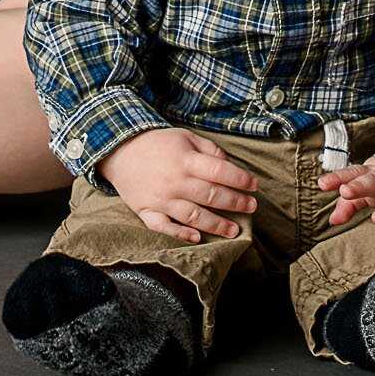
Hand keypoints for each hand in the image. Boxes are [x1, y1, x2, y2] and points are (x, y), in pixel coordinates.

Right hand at [98, 128, 258, 242]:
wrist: (119, 151)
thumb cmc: (157, 144)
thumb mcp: (185, 137)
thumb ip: (209, 150)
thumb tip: (230, 165)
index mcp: (186, 161)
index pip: (220, 172)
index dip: (240, 179)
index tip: (254, 186)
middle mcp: (175, 182)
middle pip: (211, 196)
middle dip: (235, 203)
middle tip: (252, 208)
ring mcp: (161, 199)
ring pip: (193, 216)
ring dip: (216, 224)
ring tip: (234, 230)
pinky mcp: (147, 212)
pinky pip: (163, 227)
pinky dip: (179, 234)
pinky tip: (197, 238)